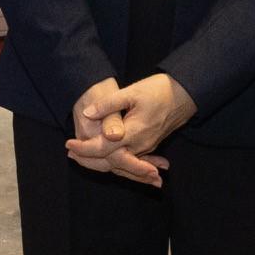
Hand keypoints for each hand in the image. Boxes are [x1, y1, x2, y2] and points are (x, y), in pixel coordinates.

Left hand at [66, 73, 194, 185]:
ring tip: (80, 158)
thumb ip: (109, 104)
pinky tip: (105, 163)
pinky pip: (129, 161)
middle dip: (88, 160)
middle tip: (70, 154)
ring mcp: (145, 147)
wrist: (185, 95)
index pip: (104, 148)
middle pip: (110, 162)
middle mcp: (139, 145)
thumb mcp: (132, 92)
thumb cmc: (159, 90)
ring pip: (120, 164)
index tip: (68, 144)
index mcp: (133, 133)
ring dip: (100, 163)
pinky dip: (115, 164)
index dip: (85, 148)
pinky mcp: (149, 145)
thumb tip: (88, 113)